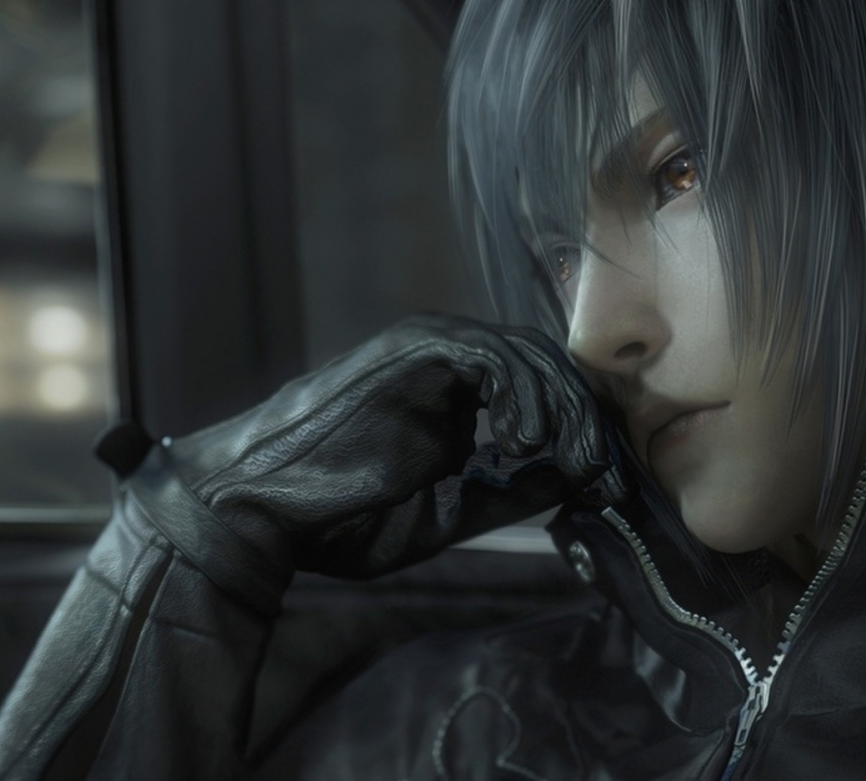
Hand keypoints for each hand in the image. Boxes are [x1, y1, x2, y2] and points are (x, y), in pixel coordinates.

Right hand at [131, 314, 612, 599]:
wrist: (261, 508)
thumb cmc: (339, 516)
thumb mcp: (448, 513)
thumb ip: (511, 493)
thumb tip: (574, 481)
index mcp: (457, 398)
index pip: (543, 394)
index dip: (581, 434)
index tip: (604, 486)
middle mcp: (448, 364)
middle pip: (546, 368)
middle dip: (584, 421)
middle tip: (602, 475)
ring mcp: (429, 350)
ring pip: (528, 355)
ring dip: (561, 410)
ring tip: (566, 462)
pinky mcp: (413, 348)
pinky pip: (491, 355)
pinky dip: (520, 394)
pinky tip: (518, 442)